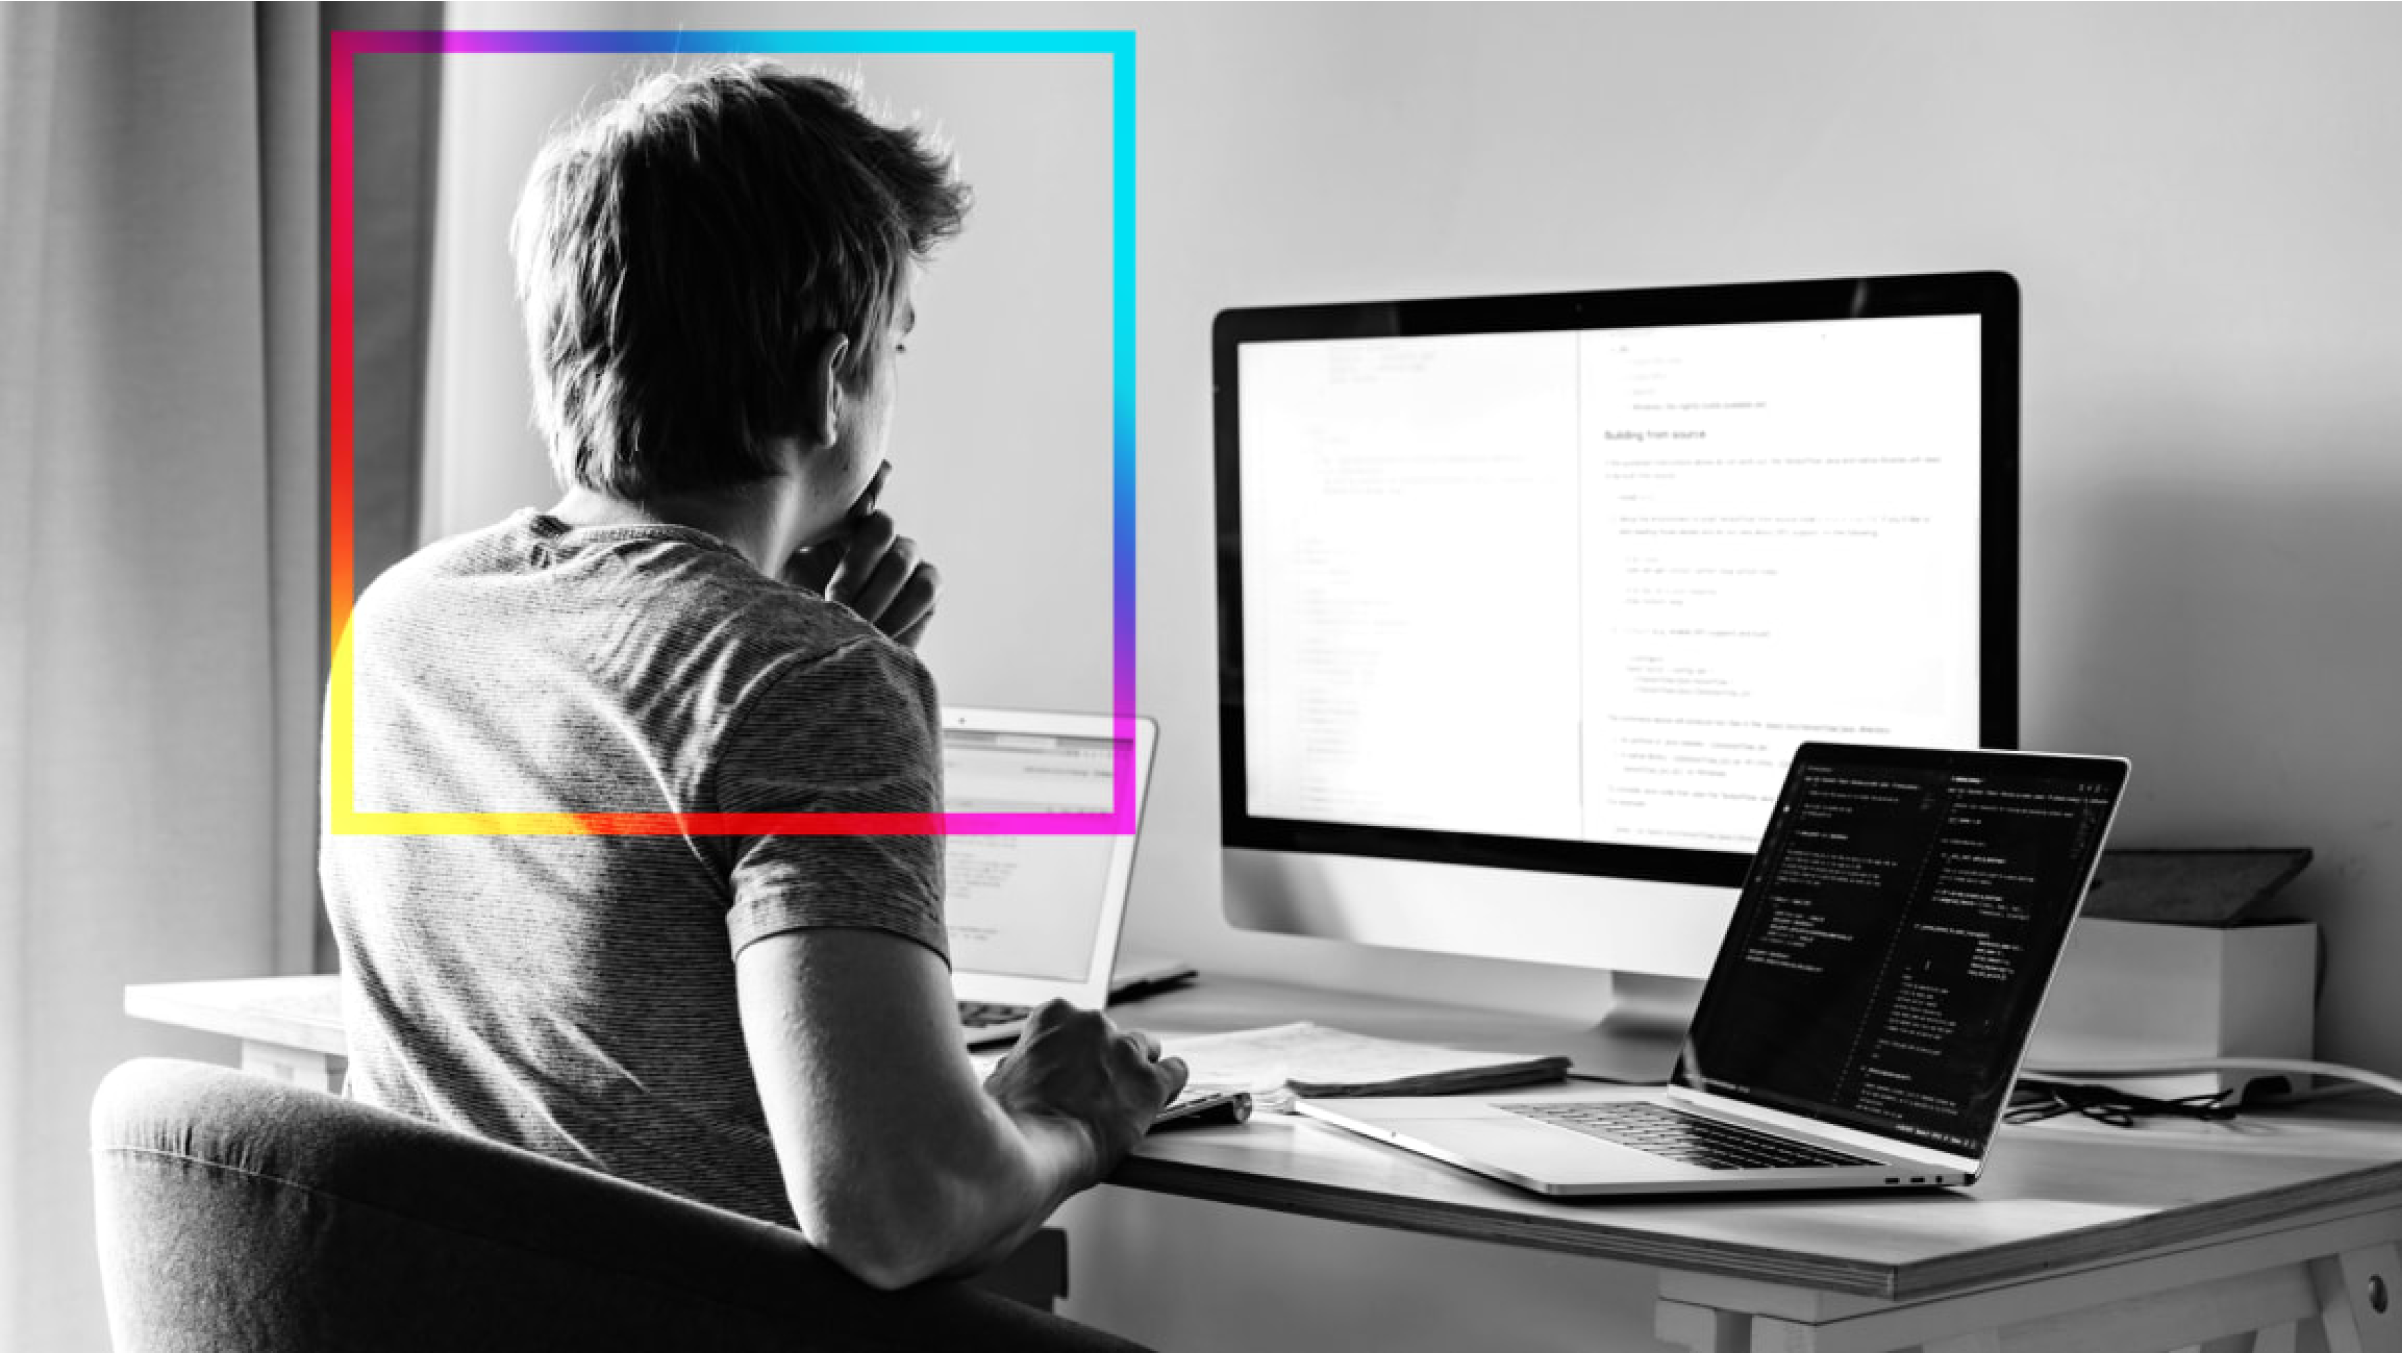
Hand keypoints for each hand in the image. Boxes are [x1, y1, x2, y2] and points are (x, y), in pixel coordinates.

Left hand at [784, 466, 940, 647]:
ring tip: (853, 625)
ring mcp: (907, 556)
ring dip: (875, 597)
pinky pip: (925, 588)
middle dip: (856, 567)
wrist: (823, 656)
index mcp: (842, 522)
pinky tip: (880, 634)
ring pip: (901, 561)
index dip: (869, 487)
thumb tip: (776, 516)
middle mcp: (879, 533)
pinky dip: (901, 613)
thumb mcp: (781, 571)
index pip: (863, 490)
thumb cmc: (794, 611)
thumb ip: (782, 540)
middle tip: (832, 602)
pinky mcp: (928, 585)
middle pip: (882, 526)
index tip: (855, 510)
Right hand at [983, 1001, 1188, 1182]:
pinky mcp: (1150, 1084)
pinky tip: (1165, 1094)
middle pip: (1110, 1034)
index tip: (1070, 1069)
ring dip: (1137, 1068)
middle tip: (1094, 1089)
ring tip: (1130, 1092)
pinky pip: (1176, 1072)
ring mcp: (1124, 1052)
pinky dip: (1172, 1083)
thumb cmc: (1007, 1122)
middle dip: (1104, 1058)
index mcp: (1053, 1017)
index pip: (1072, 1022)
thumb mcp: (999, 1080)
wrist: (1027, 1153)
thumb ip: (1021, 1066)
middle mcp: (1093, 1025)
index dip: (1072, 1050)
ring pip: (1146, 1047)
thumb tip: (1022, 1073)